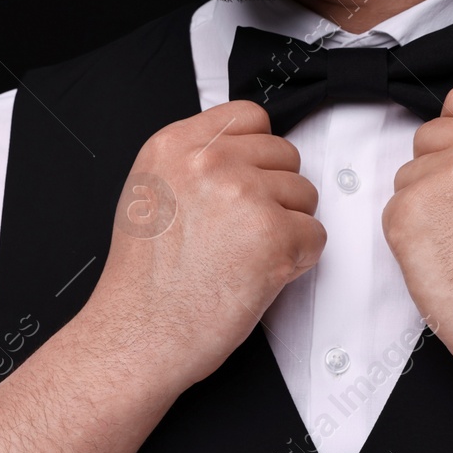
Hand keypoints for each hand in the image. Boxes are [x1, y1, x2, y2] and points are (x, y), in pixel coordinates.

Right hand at [86, 100, 324, 391]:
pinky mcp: (274, 234)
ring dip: (287, 226)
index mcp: (175, 145)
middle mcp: (210, 161)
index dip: (257, 152)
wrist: (137, 336)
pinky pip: (315, 235)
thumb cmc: (143, 282)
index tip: (247, 180)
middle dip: (275, 192)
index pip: (250, 115)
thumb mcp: (149, 193)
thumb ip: (194, 163)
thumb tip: (242, 154)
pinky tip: (258, 275)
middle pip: (284, 153)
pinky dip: (298, 260)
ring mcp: (244, 194)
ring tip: (244, 256)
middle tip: (241, 232)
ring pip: (305, 194)